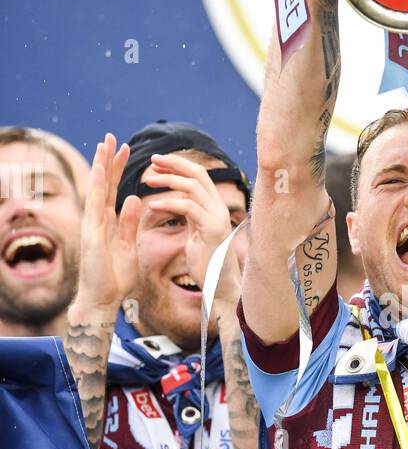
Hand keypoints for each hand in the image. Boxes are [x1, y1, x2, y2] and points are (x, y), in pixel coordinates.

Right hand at [73, 134, 140, 313]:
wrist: (103, 299)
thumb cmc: (115, 277)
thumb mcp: (129, 245)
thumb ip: (130, 223)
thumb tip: (136, 198)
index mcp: (108, 222)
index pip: (113, 189)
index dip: (119, 169)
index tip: (127, 149)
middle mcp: (98, 219)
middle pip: (103, 184)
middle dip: (108, 160)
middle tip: (112, 136)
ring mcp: (93, 225)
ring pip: (97, 189)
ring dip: (101, 166)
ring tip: (105, 143)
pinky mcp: (92, 233)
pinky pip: (96, 204)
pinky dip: (97, 186)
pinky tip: (100, 169)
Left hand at [141, 153, 241, 303]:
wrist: (220, 287)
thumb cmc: (206, 264)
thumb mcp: (196, 233)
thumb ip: (191, 216)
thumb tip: (179, 203)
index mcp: (214, 207)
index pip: (199, 175)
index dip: (178, 165)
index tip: (157, 162)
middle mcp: (219, 208)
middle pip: (198, 174)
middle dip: (174, 164)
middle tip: (152, 161)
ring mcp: (217, 218)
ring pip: (193, 187)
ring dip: (168, 181)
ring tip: (147, 181)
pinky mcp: (212, 230)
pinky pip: (188, 208)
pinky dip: (169, 203)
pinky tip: (153, 205)